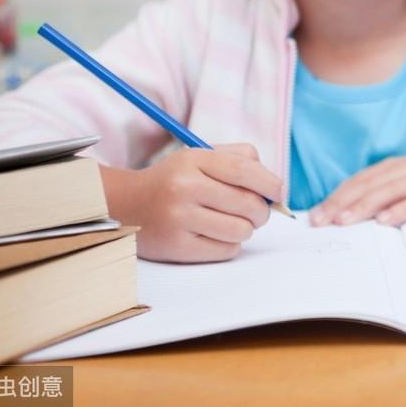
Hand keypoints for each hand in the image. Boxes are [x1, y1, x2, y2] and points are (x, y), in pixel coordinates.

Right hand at [100, 143, 281, 262]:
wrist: (126, 205)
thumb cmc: (175, 180)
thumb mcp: (200, 157)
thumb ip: (239, 160)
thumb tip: (275, 187)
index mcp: (194, 161)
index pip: (245, 170)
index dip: (271, 184)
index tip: (279, 193)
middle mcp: (185, 188)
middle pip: (249, 204)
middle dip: (262, 211)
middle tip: (256, 212)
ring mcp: (179, 219)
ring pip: (241, 230)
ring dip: (246, 228)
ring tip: (232, 222)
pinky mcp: (177, 247)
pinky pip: (226, 250)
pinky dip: (230, 244)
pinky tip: (215, 235)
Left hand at [310, 156, 405, 227]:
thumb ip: (386, 194)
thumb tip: (348, 215)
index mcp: (395, 167)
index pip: (359, 181)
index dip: (335, 197)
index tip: (315, 216)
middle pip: (368, 185)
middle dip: (341, 203)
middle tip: (320, 221)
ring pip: (388, 191)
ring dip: (363, 206)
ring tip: (343, 221)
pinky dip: (400, 210)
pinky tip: (384, 221)